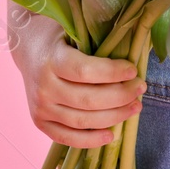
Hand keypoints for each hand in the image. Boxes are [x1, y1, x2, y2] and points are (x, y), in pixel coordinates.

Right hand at [9, 9, 145, 147]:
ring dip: (113, 117)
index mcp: (52, 59)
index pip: (85, 71)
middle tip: (140, 88)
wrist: (28, 47)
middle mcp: (43, 87)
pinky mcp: (40, 122)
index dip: (113, 73)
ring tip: (135, 107)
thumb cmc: (59, 35)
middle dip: (121, 96)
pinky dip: (90, 140)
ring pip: (81, 121)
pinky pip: (67, 138)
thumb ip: (97, 40)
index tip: (133, 70)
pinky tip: (111, 134)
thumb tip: (133, 49)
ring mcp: (40, 108)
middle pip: (88, 100)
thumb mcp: (73, 28)